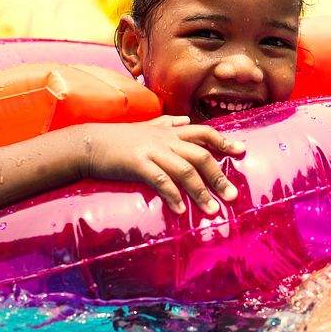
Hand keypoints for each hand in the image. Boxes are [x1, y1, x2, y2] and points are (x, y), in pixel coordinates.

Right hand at [82, 115, 245, 215]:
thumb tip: (185, 119)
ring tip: (213, 211)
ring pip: (185, 170)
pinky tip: (180, 210)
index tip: (242, 150)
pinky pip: (160, 180)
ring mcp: (152, 151)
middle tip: (232, 196)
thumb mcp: (146, 126)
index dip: (224, 141)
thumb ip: (168, 123)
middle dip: (219, 177)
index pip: (204, 133)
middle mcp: (166, 140)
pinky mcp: (137, 164)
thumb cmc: (118, 138)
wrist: (88, 142)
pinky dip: (172, 195)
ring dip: (201, 192)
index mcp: (170, 132)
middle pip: (201, 156)